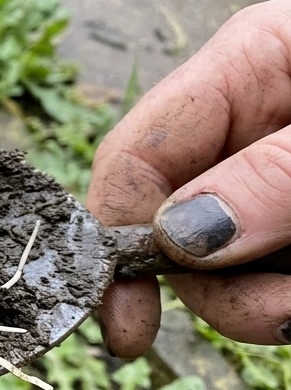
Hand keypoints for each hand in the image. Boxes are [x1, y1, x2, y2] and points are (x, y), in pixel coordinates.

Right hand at [88, 0, 290, 357]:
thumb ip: (273, 173)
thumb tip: (177, 238)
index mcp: (250, 66)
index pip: (136, 155)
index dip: (115, 237)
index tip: (123, 323)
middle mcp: (257, 126)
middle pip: (180, 227)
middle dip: (217, 287)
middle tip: (281, 317)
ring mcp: (286, 178)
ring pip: (236, 266)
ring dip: (267, 301)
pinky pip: (276, 275)